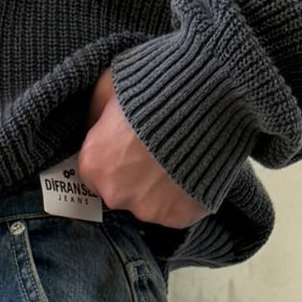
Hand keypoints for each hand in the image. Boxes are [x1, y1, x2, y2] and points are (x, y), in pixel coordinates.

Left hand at [77, 70, 210, 229]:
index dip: (113, 156)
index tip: (129, 143)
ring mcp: (149, 209)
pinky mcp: (179, 216)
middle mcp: (115, 194)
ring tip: (179, 156)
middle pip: (121, 191)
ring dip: (161, 185)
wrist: (207, 95)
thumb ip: (95, 114)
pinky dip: (184, 194)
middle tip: (157, 147)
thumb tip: (93, 129)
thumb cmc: (155, 85)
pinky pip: (178, 209)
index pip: (95, 171)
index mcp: (94, 165)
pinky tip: (193, 169)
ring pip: (150, 202)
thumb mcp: (110, 85)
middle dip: (135, 173)